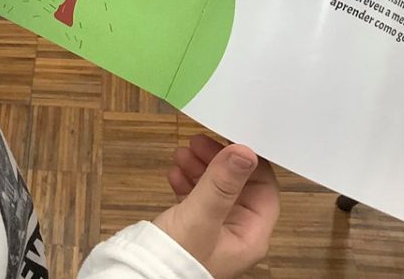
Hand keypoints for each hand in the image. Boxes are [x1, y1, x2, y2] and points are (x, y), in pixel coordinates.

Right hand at [153, 135, 279, 277]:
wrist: (140, 276)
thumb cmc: (174, 258)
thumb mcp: (200, 215)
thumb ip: (222, 182)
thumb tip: (244, 151)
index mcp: (250, 234)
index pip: (263, 188)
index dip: (247, 162)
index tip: (228, 139)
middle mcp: (236, 232)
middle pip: (238, 185)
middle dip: (218, 161)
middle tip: (198, 142)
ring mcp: (215, 230)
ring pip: (215, 188)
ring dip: (200, 167)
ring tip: (182, 154)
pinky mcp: (194, 228)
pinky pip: (196, 197)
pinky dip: (187, 181)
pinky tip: (174, 173)